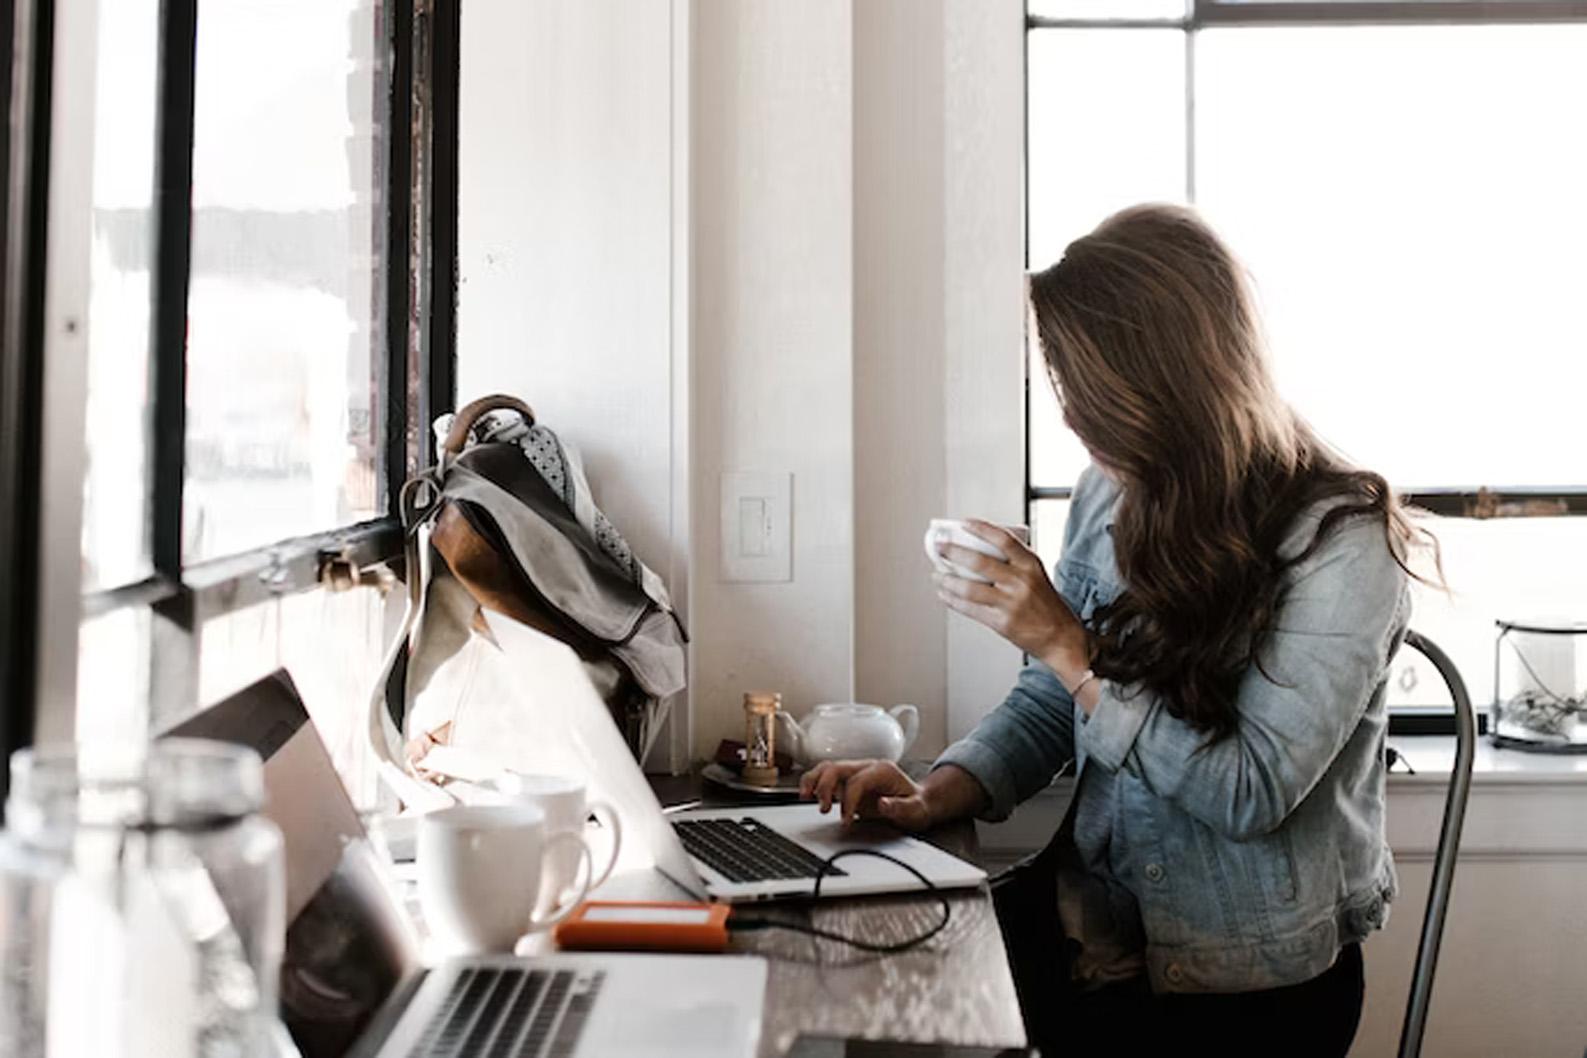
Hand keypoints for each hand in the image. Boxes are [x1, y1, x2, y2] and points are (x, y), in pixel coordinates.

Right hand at [798, 760, 934, 830]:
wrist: (919, 802)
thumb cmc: (917, 805)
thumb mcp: (916, 810)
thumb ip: (901, 808)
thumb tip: (883, 804)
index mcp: (883, 771)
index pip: (856, 781)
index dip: (848, 801)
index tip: (846, 821)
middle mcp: (867, 767)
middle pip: (837, 768)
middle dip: (825, 787)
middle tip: (823, 808)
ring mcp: (856, 772)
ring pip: (828, 767)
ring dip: (814, 781)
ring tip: (805, 796)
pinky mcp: (849, 781)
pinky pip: (826, 776)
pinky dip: (815, 783)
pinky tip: (809, 795)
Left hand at [933, 520, 1089, 681]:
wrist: (1061, 637)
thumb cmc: (1047, 605)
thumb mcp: (1037, 575)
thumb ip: (1014, 562)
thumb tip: (980, 549)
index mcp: (1031, 565)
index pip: (1004, 539)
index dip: (981, 528)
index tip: (964, 523)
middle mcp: (1021, 581)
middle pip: (979, 562)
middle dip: (953, 552)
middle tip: (940, 547)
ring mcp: (1010, 603)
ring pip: (969, 587)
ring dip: (947, 580)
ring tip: (937, 574)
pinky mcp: (1001, 622)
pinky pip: (970, 609)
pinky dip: (952, 600)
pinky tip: (945, 594)